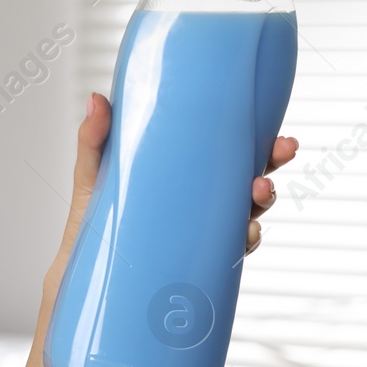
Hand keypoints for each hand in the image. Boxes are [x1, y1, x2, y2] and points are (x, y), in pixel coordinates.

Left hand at [42, 93, 299, 297]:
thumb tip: (97, 98)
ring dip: (262, 201)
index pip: (229, 156)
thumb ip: (94, 140)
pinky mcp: (194, 259)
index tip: (278, 134)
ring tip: (260, 190)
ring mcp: (200, 232)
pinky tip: (246, 231)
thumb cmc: (92, 218)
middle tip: (284, 150)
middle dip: (272, 167)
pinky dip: (244, 241)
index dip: (259, 145)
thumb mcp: (92, 175)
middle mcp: (200, 205)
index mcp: (184, 177)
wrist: (82, 268)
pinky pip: (230, 252)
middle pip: (248, 182)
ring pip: (247, 215)